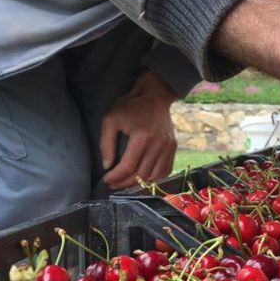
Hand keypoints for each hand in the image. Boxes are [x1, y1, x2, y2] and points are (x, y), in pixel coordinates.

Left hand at [100, 70, 177, 189]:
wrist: (155, 96)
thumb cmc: (130, 106)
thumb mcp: (110, 120)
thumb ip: (106, 144)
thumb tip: (107, 166)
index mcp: (142, 137)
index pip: (128, 166)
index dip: (116, 176)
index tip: (106, 180)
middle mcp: (158, 144)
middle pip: (141, 174)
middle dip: (125, 183)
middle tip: (113, 184)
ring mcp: (168, 147)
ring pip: (154, 176)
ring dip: (139, 183)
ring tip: (126, 183)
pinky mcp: (173, 148)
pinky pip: (165, 171)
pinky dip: (154, 179)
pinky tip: (143, 178)